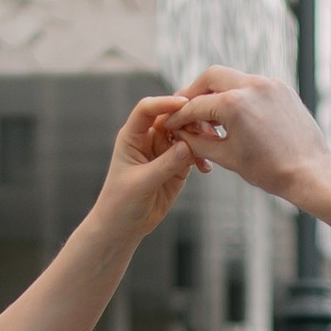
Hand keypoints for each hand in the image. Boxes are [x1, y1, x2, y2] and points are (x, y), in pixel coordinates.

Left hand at [94, 95, 198, 243]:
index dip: (165, 103)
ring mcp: (164, 151)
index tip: (184, 104)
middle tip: (207, 129)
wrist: (123, 227)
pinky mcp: (177, 166)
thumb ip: (165, 164)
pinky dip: (202, 157)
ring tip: (210, 150)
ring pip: (186, 134)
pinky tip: (206, 169)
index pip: (147, 110)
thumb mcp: (141, 183)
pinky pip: (194, 153)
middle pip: (172, 117)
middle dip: (190, 119)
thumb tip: (187, 146)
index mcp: (132, 136)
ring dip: (200, 138)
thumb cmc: (120, 203)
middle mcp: (148, 139)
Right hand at [166, 70, 330, 253]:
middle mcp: (251, 85)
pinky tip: (236, 116)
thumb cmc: (270, 171)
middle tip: (187, 110)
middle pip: (211, 77)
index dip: (179, 117)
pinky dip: (239, 96)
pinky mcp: (282, 88)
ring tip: (212, 118)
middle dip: (195, 92)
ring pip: (233, 78)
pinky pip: (253, 85)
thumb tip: (180, 133)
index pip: (195, 105)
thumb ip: (198, 142)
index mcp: (234, 104)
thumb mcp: (226, 158)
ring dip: (218, 93)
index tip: (169, 124)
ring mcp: (269, 84)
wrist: (311, 172)